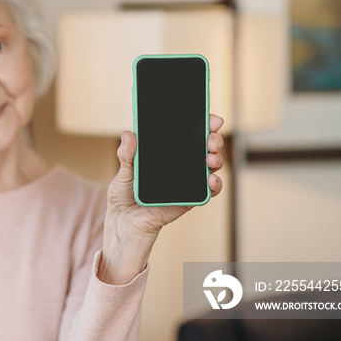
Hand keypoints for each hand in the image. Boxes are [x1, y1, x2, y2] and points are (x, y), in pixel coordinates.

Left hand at [97, 114, 225, 284]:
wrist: (124, 222)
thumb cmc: (124, 194)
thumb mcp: (124, 171)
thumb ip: (127, 154)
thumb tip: (128, 134)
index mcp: (166, 152)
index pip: (188, 133)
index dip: (203, 124)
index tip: (212, 119)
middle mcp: (180, 164)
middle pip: (204, 147)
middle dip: (213, 140)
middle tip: (210, 141)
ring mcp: (187, 180)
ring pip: (210, 166)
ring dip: (216, 160)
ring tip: (211, 158)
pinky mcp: (189, 198)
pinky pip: (207, 190)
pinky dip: (214, 185)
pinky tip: (212, 180)